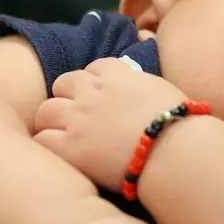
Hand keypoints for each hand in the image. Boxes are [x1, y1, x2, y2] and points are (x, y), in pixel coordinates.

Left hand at [33, 58, 186, 191]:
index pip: (93, 68)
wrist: (176, 150)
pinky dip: (48, 145)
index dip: (94, 83)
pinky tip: (60, 155)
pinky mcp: (71, 147)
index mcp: (117, 75)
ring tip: (64, 138)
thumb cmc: (181, 124)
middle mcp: (92, 91)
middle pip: (63, 84)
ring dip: (53, 122)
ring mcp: (79, 118)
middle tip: (78, 119)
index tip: (101, 98)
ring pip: (46, 111)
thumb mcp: (162, 89)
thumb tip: (141, 91)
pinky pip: (42, 139)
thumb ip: (142, 85)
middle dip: (68, 99)